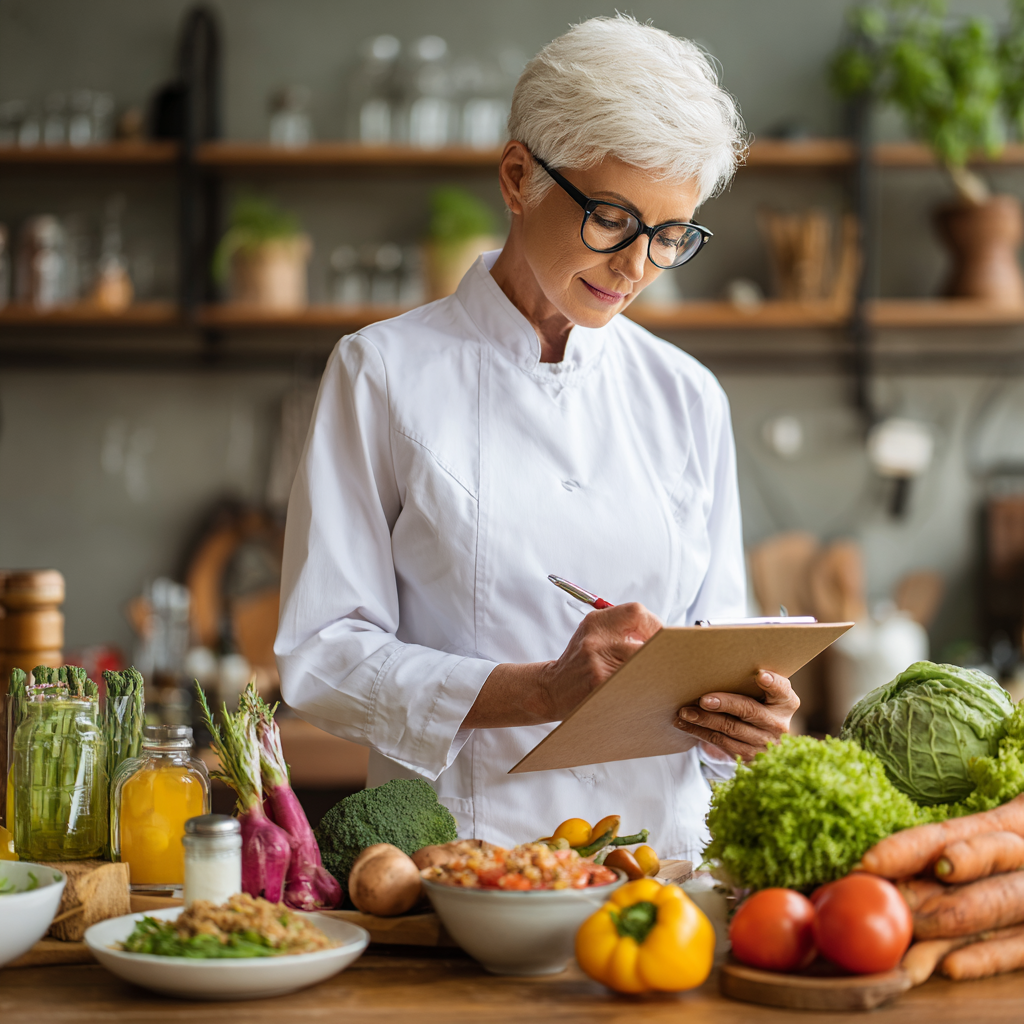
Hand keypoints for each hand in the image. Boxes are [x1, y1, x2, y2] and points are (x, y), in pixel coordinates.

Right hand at [463, 602, 661, 728]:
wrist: (552, 689)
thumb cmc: (581, 663)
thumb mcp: (594, 636)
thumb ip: (625, 630)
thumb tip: (669, 637)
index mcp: (596, 622)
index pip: (637, 613)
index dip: (656, 626)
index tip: (664, 639)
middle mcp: (595, 640)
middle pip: (645, 642)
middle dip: (662, 654)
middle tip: (670, 663)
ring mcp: (596, 664)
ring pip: (643, 665)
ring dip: (656, 673)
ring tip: (660, 678)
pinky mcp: (599, 686)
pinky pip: (633, 685)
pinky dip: (644, 688)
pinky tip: (645, 692)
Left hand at [674, 670, 798, 760]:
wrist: (763, 737)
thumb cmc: (757, 702)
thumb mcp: (762, 692)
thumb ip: (747, 679)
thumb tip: (711, 659)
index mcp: (785, 702)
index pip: (781, 690)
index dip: (772, 683)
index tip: (760, 675)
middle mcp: (778, 724)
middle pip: (748, 711)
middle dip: (723, 704)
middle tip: (703, 700)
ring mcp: (764, 743)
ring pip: (729, 729)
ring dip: (704, 720)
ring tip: (685, 712)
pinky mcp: (748, 756)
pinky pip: (720, 742)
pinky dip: (700, 732)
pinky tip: (685, 724)